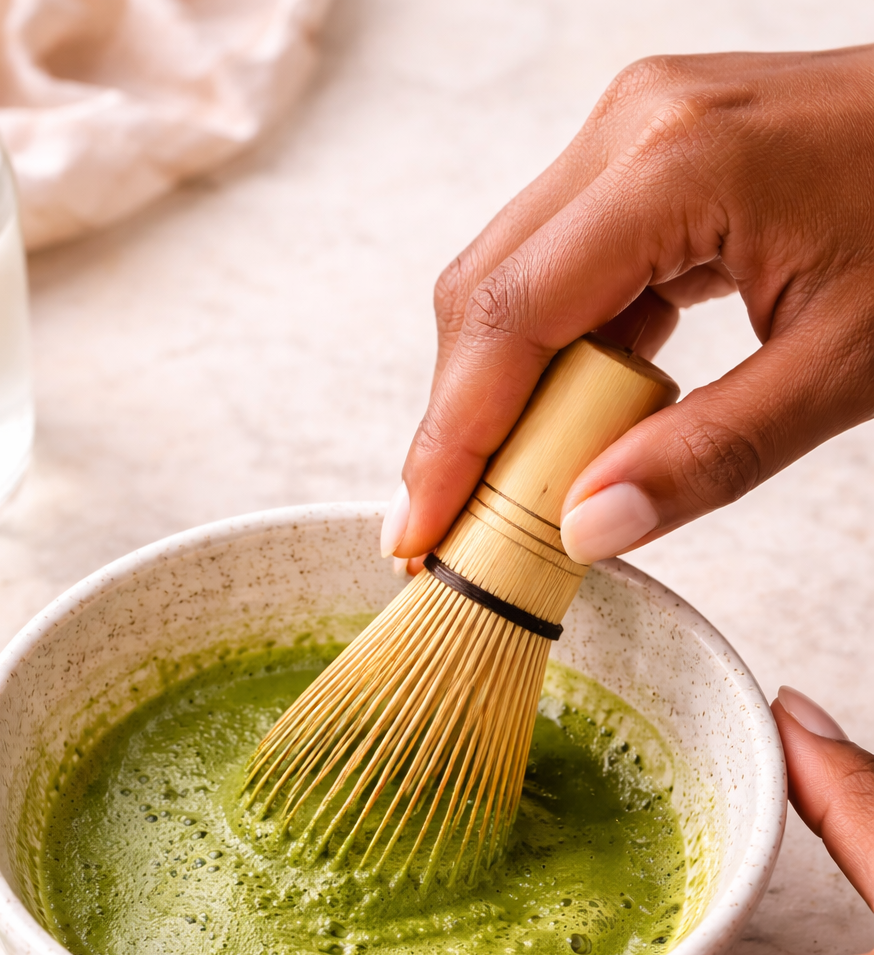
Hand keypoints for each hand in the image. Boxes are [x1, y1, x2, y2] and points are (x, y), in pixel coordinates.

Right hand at [380, 47, 873, 571]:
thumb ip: (710, 456)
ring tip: (524, 488)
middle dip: (461, 424)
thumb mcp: (845, 366)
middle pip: (486, 294)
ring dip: (507, 392)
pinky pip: (563, 261)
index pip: (510, 318)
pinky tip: (586, 415)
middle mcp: (631, 127)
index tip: (415, 536)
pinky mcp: (647, 150)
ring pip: (512, 279)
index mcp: (676, 165)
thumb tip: (585, 529)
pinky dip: (559, 350)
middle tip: (460, 530)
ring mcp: (635, 129)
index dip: (449, 441)